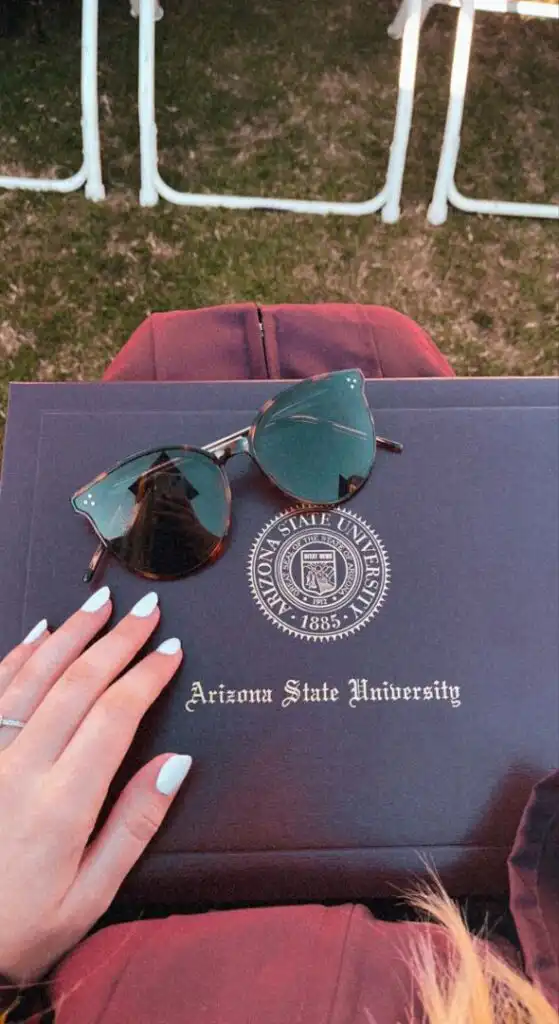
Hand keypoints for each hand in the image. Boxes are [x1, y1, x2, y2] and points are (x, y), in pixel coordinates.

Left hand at [0, 587, 190, 984]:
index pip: (115, 715)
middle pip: (77, 683)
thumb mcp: (89, 898)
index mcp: (61, 803)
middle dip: (117, 640)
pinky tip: (38, 635)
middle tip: (146, 611)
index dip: (146, 675)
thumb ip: (133, 826)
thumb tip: (175, 763)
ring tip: (99, 604)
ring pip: (33, 676)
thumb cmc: (18, 926)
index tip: (170, 651)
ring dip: (70, 634)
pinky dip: (18, 656)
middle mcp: (20, 768)